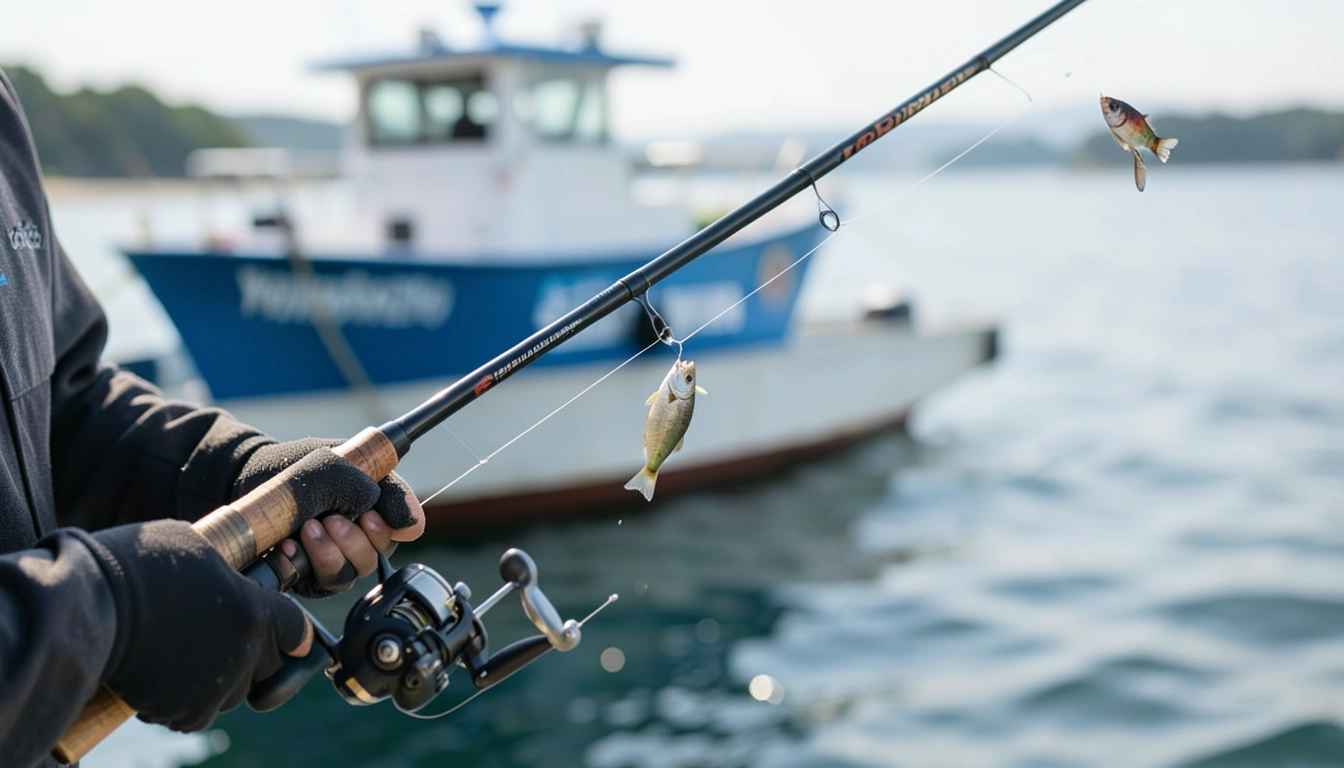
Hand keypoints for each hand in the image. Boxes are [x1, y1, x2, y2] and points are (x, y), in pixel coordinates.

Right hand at [86, 520, 313, 731]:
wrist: (91, 610)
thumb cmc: (138, 567)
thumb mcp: (194, 549)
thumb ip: (224, 573)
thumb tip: (226, 576)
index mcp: (253, 611)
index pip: (295, 631)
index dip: (291, 634)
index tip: (288, 638)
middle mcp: (244, 652)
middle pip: (266, 665)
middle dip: (250, 657)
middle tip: (214, 641)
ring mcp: (218, 685)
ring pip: (232, 692)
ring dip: (216, 681)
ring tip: (179, 655)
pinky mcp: (187, 712)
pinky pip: (196, 713)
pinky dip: (181, 702)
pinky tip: (157, 676)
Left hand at [233, 438, 425, 596]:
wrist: (253, 473)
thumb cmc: (304, 466)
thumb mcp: (346, 464)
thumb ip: (385, 491)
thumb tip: (414, 527)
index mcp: (376, 509)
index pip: (402, 531)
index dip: (387, 530)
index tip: (369, 516)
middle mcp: (359, 538)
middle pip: (375, 557)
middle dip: (354, 540)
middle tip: (331, 518)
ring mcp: (334, 559)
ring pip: (348, 573)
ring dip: (329, 552)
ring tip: (308, 527)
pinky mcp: (308, 576)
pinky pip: (317, 583)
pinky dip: (304, 563)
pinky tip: (288, 545)